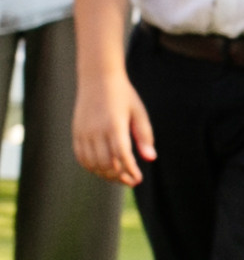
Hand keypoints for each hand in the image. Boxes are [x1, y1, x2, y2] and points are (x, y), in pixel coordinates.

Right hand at [74, 68, 152, 186]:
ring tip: (119, 176)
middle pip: (106, 164)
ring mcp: (84, 132)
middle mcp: (96, 130)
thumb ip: (144, 136)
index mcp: (114, 124)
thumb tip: (150, 159)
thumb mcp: (138, 113)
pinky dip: (92, 167)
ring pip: (93, 163)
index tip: (138, 179)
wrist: (98, 78)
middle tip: (131, 181)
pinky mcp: (76, 133)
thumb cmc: (123, 96)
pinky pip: (81, 157)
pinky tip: (103, 169)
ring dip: (106, 175)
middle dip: (119, 177)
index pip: (122, 155)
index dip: (130, 170)